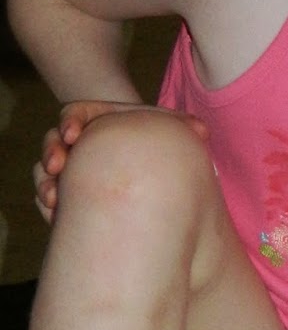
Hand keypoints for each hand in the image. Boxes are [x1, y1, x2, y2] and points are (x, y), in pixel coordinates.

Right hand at [33, 100, 207, 222]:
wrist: (149, 167)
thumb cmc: (157, 141)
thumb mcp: (169, 128)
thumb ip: (183, 126)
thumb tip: (201, 131)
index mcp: (97, 120)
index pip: (74, 113)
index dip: (70, 122)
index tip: (72, 135)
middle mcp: (78, 143)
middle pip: (52, 143)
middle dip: (51, 153)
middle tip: (57, 168)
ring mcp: (70, 169)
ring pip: (45, 173)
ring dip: (45, 184)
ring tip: (54, 200)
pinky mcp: (69, 194)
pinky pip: (49, 198)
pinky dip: (49, 207)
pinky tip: (56, 216)